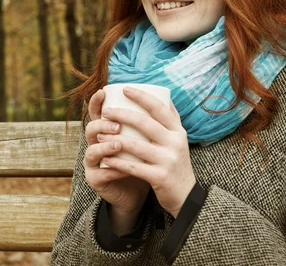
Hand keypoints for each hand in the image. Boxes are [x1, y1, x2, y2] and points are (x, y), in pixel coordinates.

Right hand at [83, 89, 150, 233]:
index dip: (97, 101)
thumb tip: (168, 97)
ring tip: (118, 143)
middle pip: (91, 128)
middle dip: (103, 124)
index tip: (104, 91)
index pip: (97, 112)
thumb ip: (150, 121)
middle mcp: (96, 144)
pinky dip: (112, 169)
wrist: (139, 192)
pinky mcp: (96, 180)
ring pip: (92, 151)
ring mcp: (94, 163)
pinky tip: (122, 168)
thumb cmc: (143, 161)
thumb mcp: (146, 140)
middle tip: (117, 125)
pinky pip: (101, 173)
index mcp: (107, 131)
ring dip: (105, 146)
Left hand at [97, 86, 195, 217]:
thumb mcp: (179, 140)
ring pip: (136, 145)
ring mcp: (168, 160)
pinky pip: (133, 167)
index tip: (125, 88)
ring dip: (114, 139)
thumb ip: (171, 120)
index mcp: (178, 131)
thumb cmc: (176, 163)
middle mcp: (175, 143)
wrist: (186, 196)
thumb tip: (164, 94)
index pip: (160, 107)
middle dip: (122, 115)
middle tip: (106, 112)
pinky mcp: (160, 177)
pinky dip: (117, 162)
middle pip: (145, 123)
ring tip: (99, 135)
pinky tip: (105, 158)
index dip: (142, 96)